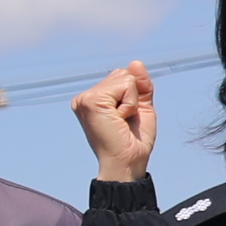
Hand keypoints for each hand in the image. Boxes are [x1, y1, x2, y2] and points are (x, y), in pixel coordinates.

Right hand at [72, 62, 156, 182]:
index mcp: (92, 99)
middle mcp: (84, 97)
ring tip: (121, 121)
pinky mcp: (91, 101)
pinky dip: (130, 103)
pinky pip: (125, 85)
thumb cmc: (133, 142)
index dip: (133, 95)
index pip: (121, 76)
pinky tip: (119, 119)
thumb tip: (135, 62)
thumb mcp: (141, 107)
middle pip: (122, 74)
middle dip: (133, 96)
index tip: (125, 119)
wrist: (127, 163)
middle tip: (124, 121)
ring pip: (125, 78)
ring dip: (132, 101)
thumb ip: (140, 84)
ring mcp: (85, 99)